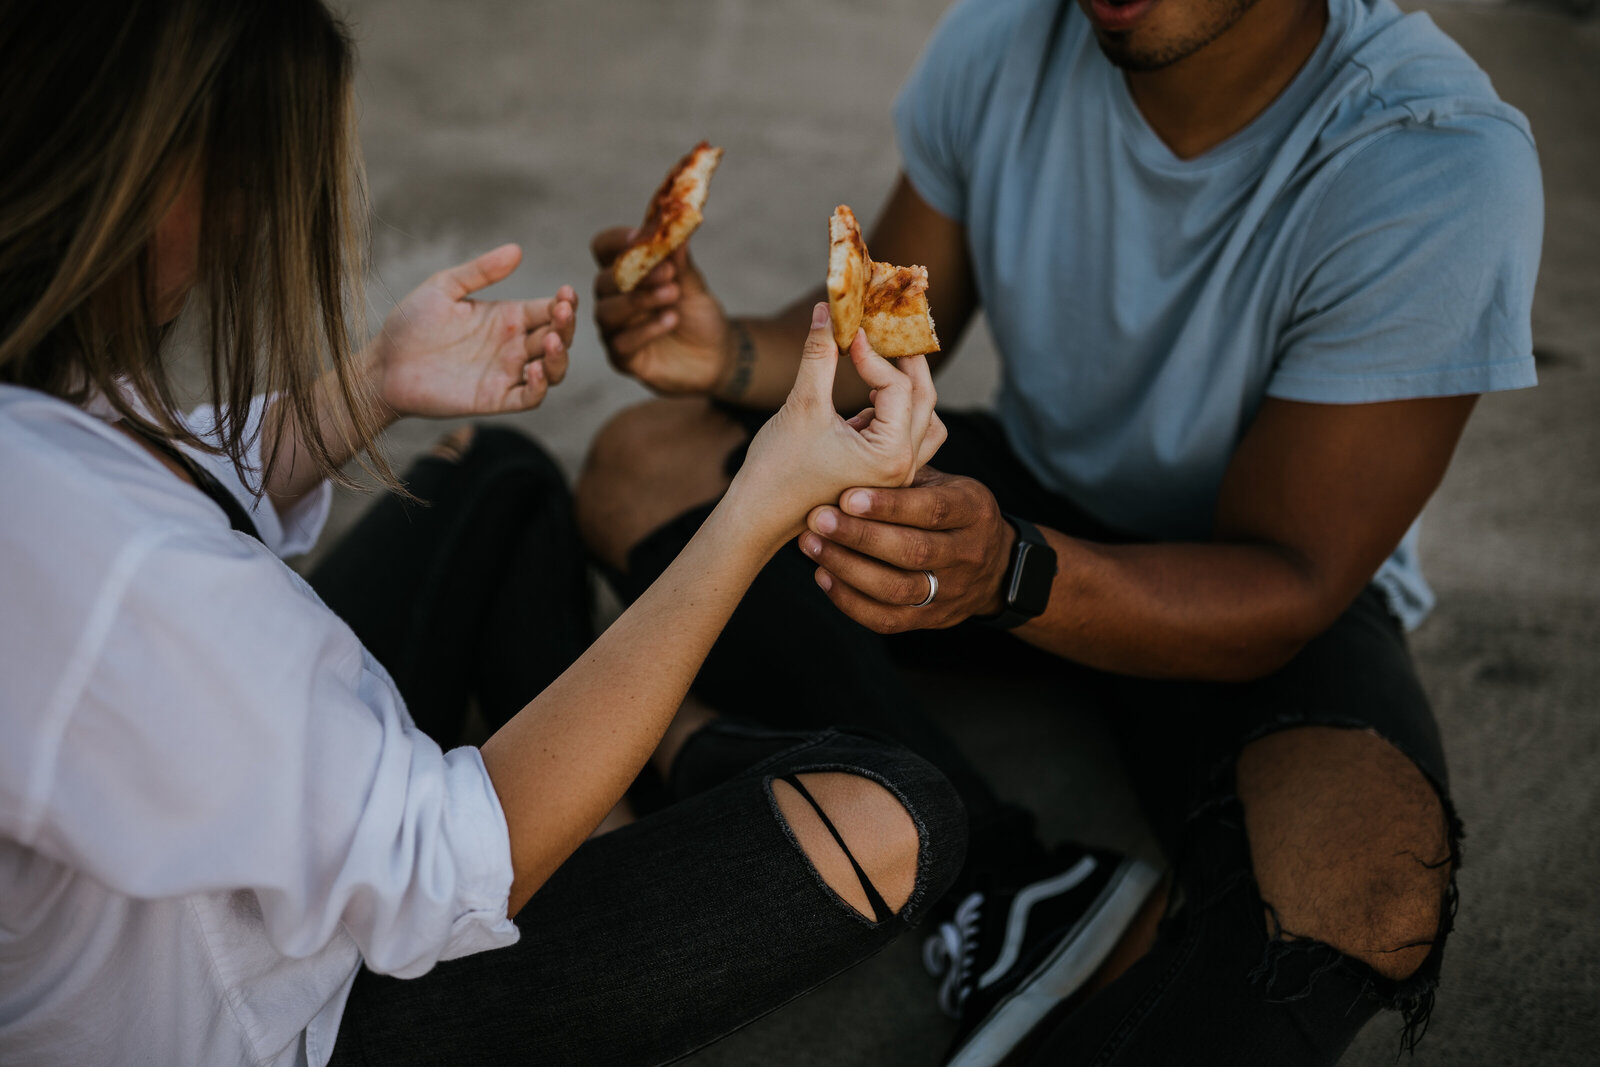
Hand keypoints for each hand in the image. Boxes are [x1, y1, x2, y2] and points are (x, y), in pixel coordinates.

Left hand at [372, 244, 574, 418]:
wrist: (383, 365)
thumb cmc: (409, 325)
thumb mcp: (444, 288)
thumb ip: (480, 271)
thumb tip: (517, 249)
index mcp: (505, 317)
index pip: (549, 310)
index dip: (565, 303)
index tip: (566, 294)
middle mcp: (511, 346)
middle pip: (558, 338)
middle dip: (567, 326)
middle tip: (563, 312)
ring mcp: (505, 373)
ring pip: (552, 370)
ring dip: (560, 357)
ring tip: (552, 340)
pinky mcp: (494, 398)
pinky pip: (529, 397)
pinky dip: (539, 387)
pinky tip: (533, 369)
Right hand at [591, 227, 731, 394]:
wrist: (716, 356)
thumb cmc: (698, 316)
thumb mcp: (693, 284)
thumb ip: (680, 260)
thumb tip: (677, 224)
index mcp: (625, 272)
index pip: (604, 247)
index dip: (616, 241)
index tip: (641, 238)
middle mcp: (613, 298)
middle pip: (604, 280)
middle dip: (636, 275)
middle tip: (668, 272)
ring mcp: (615, 329)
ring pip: (608, 311)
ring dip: (640, 301)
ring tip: (673, 294)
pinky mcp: (622, 357)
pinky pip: (621, 343)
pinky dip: (646, 330)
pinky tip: (670, 320)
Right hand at [729, 303, 944, 539]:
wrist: (756, 518)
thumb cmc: (776, 470)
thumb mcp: (801, 405)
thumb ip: (819, 355)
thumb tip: (827, 310)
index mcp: (891, 456)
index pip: (898, 387)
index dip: (872, 354)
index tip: (848, 332)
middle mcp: (903, 470)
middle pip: (925, 400)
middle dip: (905, 363)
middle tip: (886, 332)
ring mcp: (895, 478)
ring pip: (922, 421)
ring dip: (907, 391)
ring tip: (882, 365)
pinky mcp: (881, 480)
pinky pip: (905, 439)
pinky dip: (893, 414)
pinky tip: (864, 401)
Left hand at [798, 467, 1015, 631]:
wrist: (996, 567)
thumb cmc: (952, 511)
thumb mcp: (945, 483)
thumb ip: (908, 473)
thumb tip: (854, 445)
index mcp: (973, 511)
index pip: (932, 510)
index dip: (889, 505)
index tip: (847, 495)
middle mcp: (967, 554)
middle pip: (912, 551)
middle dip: (859, 536)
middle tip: (817, 519)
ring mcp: (951, 592)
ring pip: (897, 589)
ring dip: (848, 568)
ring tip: (811, 545)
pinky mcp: (931, 620)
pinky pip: (887, 619)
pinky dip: (850, 601)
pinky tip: (823, 576)